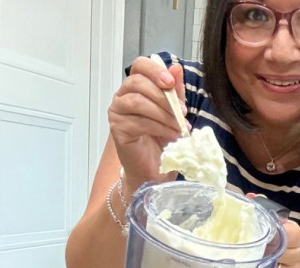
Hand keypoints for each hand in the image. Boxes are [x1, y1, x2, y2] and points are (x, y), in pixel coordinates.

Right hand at [107, 56, 189, 191]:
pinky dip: (160, 127)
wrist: (154, 169)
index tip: (170, 82)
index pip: (139, 65)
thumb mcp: (174, 112)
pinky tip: (172, 135)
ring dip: (163, 113)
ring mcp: (117, 112)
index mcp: (136, 86)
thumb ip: (175, 91)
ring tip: (180, 126)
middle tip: (182, 112)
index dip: (154, 70)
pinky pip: (139, 121)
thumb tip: (176, 67)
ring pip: (137, 101)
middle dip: (163, 96)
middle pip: (137, 82)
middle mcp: (122, 95)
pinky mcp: (117, 129)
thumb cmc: (162, 139)